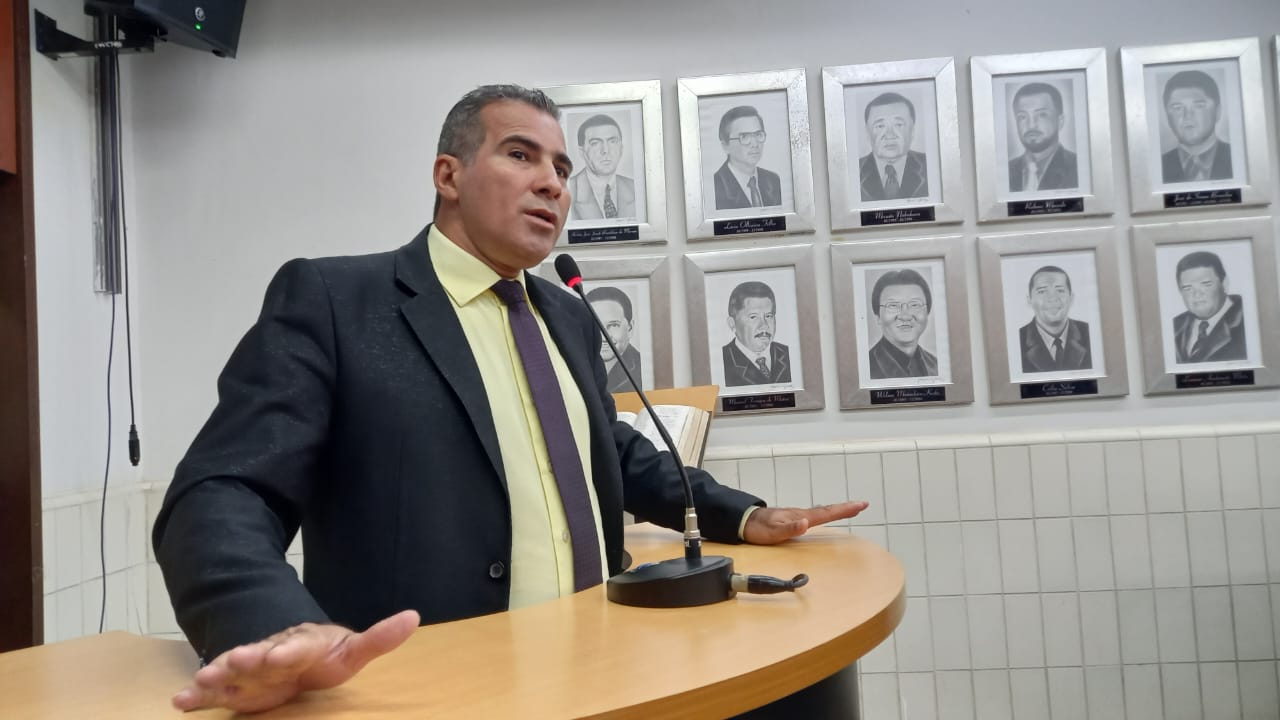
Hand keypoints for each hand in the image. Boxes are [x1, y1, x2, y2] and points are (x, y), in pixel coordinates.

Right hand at [172, 609, 419, 712]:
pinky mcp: (234, 687)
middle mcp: (271, 653)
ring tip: (198, 680)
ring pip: (230, 669)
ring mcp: (249, 669)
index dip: (289, 649)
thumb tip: (414, 616)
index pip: (296, 645)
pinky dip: (196, 696)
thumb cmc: (327, 654)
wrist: (295, 655)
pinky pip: (213, 691)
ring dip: (216, 674)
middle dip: (246, 657)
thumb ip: (380, 638)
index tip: (282, 655)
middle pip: (258, 654)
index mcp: (301, 644)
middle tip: (234, 660)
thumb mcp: (354, 651)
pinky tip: (180, 703)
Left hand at [742, 501, 868, 544]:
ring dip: (837, 510)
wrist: (744, 521)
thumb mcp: (772, 533)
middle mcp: (801, 514)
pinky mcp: (794, 519)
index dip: (843, 510)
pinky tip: (827, 516)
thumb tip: (806, 524)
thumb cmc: (758, 528)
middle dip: (845, 508)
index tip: (860, 505)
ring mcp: (798, 516)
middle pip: (827, 510)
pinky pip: (815, 516)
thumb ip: (789, 529)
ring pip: (822, 512)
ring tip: (851, 508)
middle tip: (862, 504)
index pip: (825, 513)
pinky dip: (826, 514)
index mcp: (800, 517)